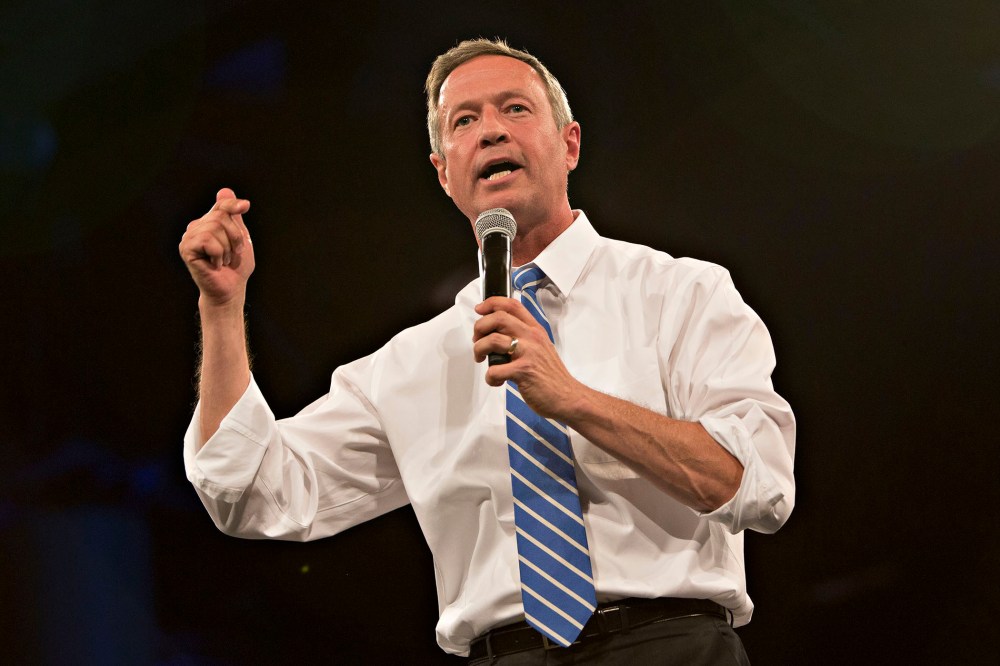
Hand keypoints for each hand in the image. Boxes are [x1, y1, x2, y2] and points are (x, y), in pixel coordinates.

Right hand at [178, 188, 254, 306]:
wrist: (230, 290)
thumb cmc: (236, 267)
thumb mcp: (240, 237)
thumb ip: (233, 216)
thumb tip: (224, 190)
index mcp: (208, 223)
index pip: (221, 205)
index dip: (233, 205)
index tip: (246, 206)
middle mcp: (195, 227)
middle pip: (221, 216)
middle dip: (235, 237)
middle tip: (233, 254)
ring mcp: (188, 238)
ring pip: (214, 228)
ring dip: (227, 248)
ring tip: (223, 260)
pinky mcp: (186, 249)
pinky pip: (208, 241)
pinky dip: (218, 254)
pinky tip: (214, 264)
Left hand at [472, 297, 584, 419]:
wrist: (567, 396)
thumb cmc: (551, 375)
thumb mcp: (540, 348)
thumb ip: (522, 337)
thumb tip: (496, 334)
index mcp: (535, 329)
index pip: (512, 305)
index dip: (491, 303)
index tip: (479, 310)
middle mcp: (532, 337)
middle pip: (498, 317)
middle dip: (479, 327)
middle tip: (477, 341)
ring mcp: (528, 353)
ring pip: (493, 340)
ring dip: (479, 349)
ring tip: (482, 360)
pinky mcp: (524, 371)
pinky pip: (495, 370)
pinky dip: (489, 377)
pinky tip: (496, 381)